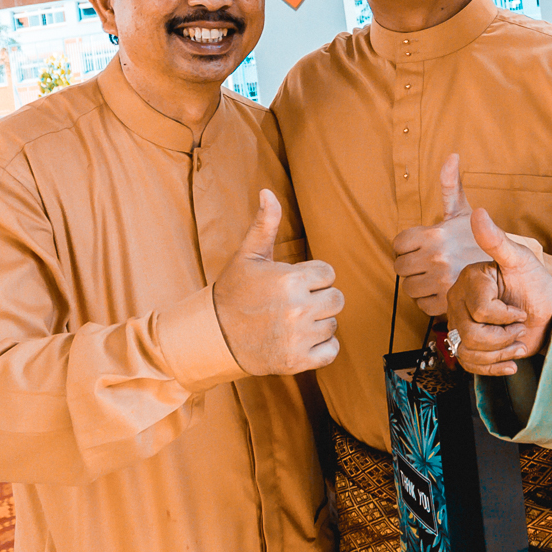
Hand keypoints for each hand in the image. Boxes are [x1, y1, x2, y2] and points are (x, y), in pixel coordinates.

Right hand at [212, 190, 343, 375]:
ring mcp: (299, 336)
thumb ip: (265, 224)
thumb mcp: (248, 255)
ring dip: (318, 324)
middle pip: (337, 299)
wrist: (214, 336)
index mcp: (290, 279)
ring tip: (291, 322)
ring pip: (333, 324)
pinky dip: (321, 348)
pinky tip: (300, 340)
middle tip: (295, 304)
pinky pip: (332, 351)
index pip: (328, 273)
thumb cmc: (235, 291)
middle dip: (320, 299)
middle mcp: (298, 308)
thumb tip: (267, 191)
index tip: (291, 284)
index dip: (312, 277)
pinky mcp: (299, 361)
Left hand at [391, 153, 492, 317]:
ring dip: (418, 284)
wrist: (508, 268)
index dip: (406, 245)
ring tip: (433, 276)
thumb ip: (451, 184)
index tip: (419, 246)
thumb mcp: (462, 210)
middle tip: (425, 262)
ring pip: (409, 288)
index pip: (398, 244)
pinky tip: (441, 289)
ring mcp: (441, 282)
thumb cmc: (477, 237)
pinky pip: (421, 305)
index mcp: (435, 235)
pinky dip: (428, 300)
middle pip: (400, 268)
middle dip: (410, 265)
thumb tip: (452, 156)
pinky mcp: (447, 303)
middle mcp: (437, 259)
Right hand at [448, 208, 551, 375]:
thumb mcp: (521, 260)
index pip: (480, 310)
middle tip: (519, 326)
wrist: (545, 312)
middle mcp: (458, 302)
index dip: (505, 316)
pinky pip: (470, 365)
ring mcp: (460, 324)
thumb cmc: (534, 283)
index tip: (520, 310)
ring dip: (503, 352)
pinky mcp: (466, 345)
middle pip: (472, 334)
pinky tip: (511, 361)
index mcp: (469, 280)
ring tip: (516, 340)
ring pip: (469, 352)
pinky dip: (496, 368)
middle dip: (505, 336)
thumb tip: (478, 212)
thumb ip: (497, 240)